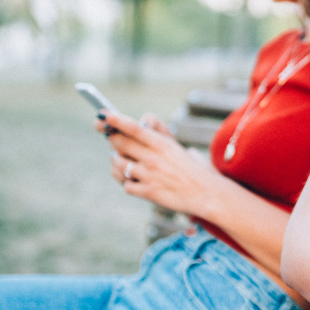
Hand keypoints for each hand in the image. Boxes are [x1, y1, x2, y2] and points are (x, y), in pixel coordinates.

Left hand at [96, 111, 228, 217]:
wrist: (208, 194)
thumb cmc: (194, 169)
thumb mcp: (178, 147)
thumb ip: (159, 134)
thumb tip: (143, 122)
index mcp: (162, 144)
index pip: (133, 128)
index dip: (114, 120)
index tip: (102, 115)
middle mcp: (153, 159)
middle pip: (119, 144)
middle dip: (112, 140)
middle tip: (113, 140)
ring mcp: (149, 176)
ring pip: (117, 165)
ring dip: (117, 162)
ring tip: (125, 163)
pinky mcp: (149, 192)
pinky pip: (126, 185)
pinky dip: (127, 182)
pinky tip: (135, 180)